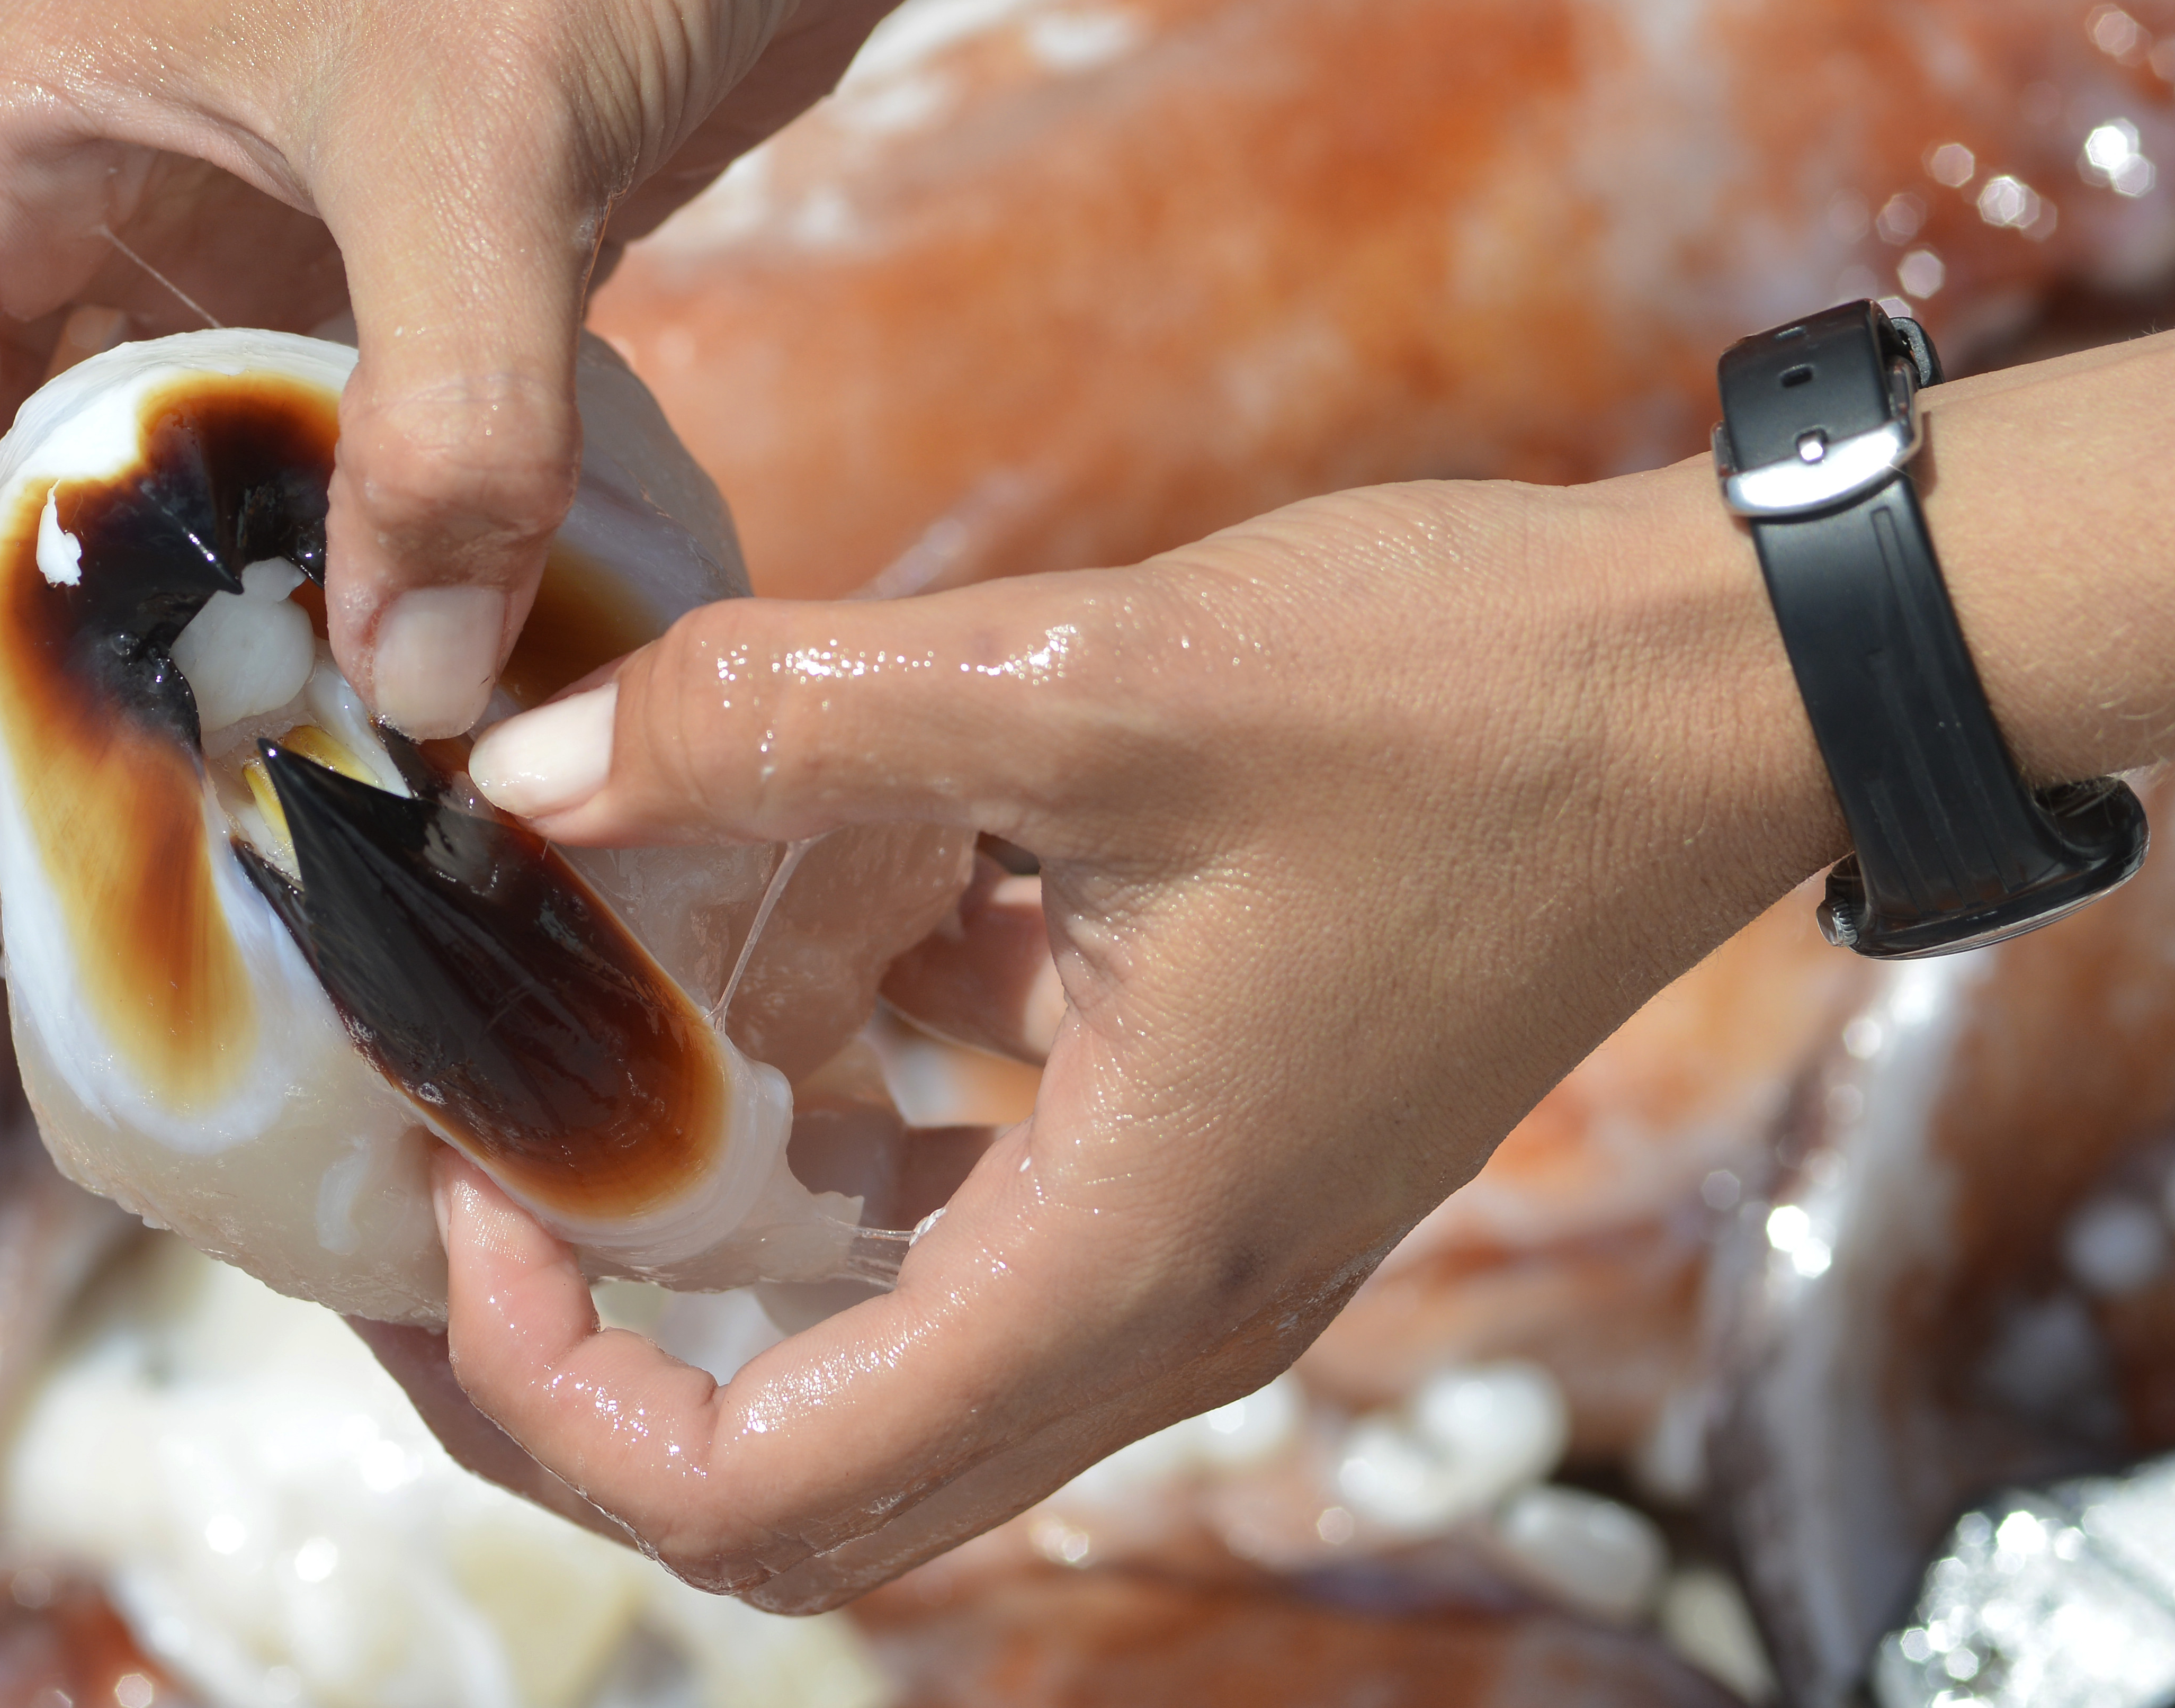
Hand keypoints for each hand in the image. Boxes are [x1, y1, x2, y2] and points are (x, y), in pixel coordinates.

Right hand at [0, 0, 1002, 864]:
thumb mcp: (486, 132)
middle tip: (180, 866)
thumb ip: (450, 415)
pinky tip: (435, 706)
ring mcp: (242, 260)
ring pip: (166, 522)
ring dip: (224, 670)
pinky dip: (358, 602)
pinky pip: (324, 491)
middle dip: (61, 698)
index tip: (2, 826)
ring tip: (314, 819)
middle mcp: (91, 213)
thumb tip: (422, 687)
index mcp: (4, 145)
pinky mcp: (389, 296)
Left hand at [390, 320, 2174, 1606]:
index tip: (464, 1199)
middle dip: (589, 1357)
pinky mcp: (1209, 1153)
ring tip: (625, 1032)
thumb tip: (524, 777)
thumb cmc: (1457, 695)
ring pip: (876, 1334)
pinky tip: (839, 933)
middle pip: (795, 1475)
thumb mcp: (1096, 682)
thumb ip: (788, 723)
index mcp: (1125, 1267)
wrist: (1713, 684)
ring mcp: (1192, 1248)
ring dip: (728, 1209)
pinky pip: (975, 1200)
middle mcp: (1156, 1311)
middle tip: (461, 1183)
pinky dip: (865, 1105)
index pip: (759, 1492)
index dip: (554, 1390)